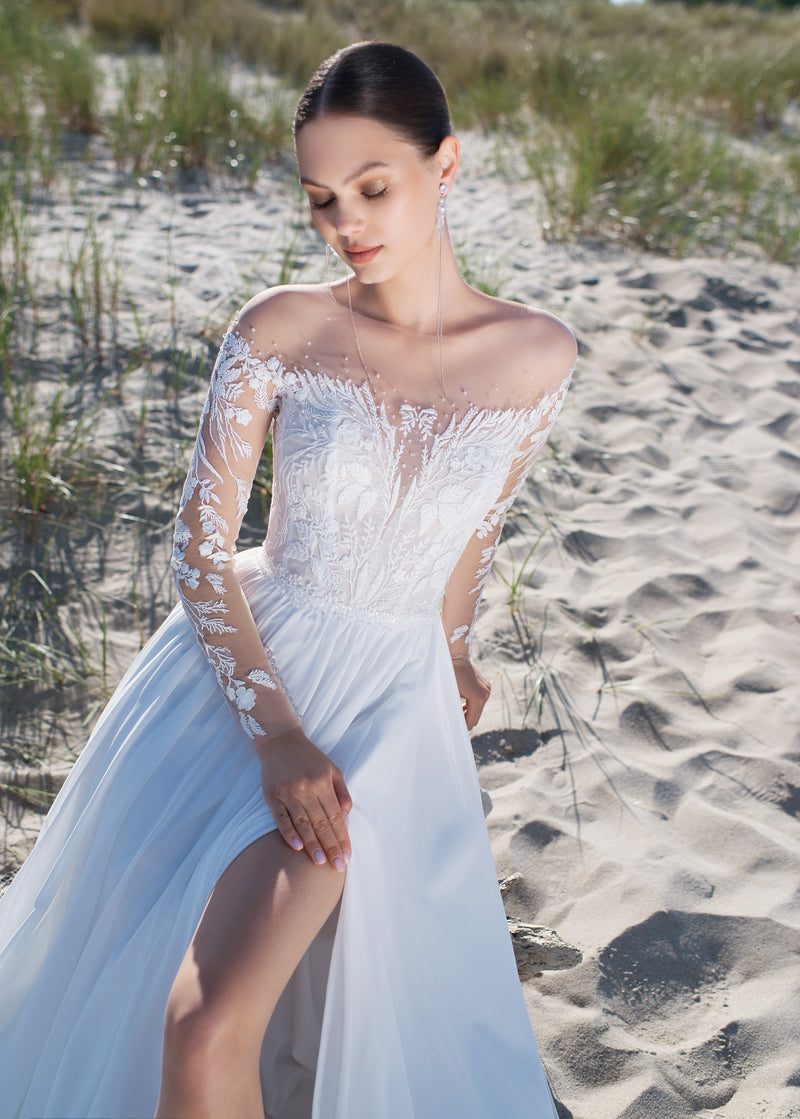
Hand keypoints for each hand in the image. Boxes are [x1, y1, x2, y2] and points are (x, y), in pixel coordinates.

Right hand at [257, 727, 351, 870]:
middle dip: (330, 846)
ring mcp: (288, 793)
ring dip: (312, 845)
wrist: (280, 741)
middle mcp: (306, 789)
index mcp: (323, 783)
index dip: (342, 837)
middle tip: (337, 866)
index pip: (335, 816)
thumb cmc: (309, 757)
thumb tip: (347, 815)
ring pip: (302, 823)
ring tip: (320, 862)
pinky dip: (288, 833)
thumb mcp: (332, 769)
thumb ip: (342, 791)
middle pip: (321, 823)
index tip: (347, 855)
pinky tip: (296, 847)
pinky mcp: (272, 796)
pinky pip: (281, 818)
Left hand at [451, 657, 490, 730]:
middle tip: (454, 720)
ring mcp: (487, 690)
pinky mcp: (487, 687)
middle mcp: (485, 695)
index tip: (454, 728)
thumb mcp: (451, 693)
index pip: (471, 721)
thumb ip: (455, 709)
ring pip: (478, 710)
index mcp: (477, 698)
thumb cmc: (450, 674)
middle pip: (476, 717)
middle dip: (466, 720)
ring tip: (458, 712)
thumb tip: (456, 722)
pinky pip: (480, 701)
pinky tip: (463, 705)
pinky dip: (472, 705)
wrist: (457, 657)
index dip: (462, 726)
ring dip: (469, 712)